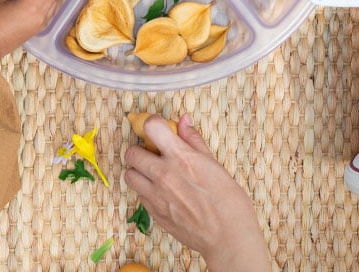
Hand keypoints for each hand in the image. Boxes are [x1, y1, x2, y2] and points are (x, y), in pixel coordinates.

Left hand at [124, 115, 271, 271]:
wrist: (228, 238)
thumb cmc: (229, 202)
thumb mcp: (215, 165)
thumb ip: (194, 141)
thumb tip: (184, 121)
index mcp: (180, 158)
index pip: (151, 127)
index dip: (154, 124)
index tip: (159, 129)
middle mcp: (163, 175)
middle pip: (131, 153)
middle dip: (141, 150)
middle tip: (154, 155)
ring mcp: (156, 196)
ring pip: (129, 175)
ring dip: (139, 172)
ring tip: (154, 174)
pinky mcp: (154, 213)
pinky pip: (139, 196)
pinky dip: (146, 191)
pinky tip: (162, 193)